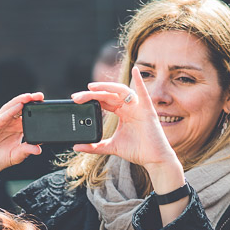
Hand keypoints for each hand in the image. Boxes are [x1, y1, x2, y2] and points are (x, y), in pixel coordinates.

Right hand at [0, 92, 43, 218]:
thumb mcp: (16, 156)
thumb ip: (26, 151)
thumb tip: (39, 150)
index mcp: (17, 128)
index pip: (28, 116)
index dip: (36, 110)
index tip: (46, 106)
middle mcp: (8, 122)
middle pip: (20, 107)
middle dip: (30, 100)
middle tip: (40, 96)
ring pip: (11, 107)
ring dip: (21, 101)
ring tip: (30, 96)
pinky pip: (2, 116)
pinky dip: (10, 111)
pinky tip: (18, 106)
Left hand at [72, 66, 183, 187]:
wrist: (154, 159)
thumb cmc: (137, 151)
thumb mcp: (111, 147)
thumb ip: (94, 146)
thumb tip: (76, 146)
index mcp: (122, 113)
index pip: (104, 101)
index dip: (90, 99)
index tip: (76, 100)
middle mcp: (129, 107)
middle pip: (108, 95)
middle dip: (92, 95)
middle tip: (76, 97)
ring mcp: (138, 107)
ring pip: (121, 91)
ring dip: (106, 87)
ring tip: (92, 87)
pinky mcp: (147, 111)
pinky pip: (143, 93)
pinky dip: (140, 81)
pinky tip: (135, 70)